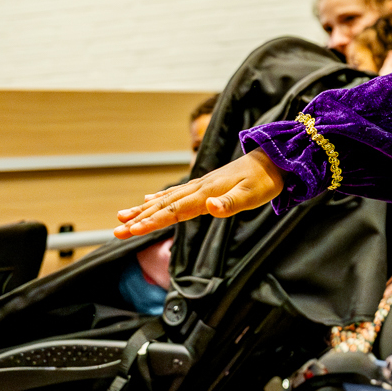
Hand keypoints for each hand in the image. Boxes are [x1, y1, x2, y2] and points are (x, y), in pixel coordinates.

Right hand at [115, 150, 285, 237]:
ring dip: (143, 209)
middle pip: (163, 206)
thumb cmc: (266, 180)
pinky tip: (147, 200)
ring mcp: (200, 185)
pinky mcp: (205, 185)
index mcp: (207, 192)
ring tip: (121, 217)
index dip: (153, 220)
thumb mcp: (253, 195)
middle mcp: (199, 188)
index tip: (132, 230)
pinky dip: (158, 198)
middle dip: (139, 219)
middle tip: (116, 231)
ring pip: (165, 199)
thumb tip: (209, 207)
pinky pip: (175, 193)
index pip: (175, 210)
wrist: (275, 159)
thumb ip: (230, 203)